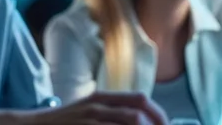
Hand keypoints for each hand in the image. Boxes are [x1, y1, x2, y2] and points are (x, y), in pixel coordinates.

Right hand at [0, 92, 168, 124]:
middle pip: (138, 114)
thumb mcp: (87, 111)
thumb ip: (111, 113)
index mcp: (102, 98)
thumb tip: (139, 118)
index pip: (140, 100)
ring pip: (129, 123)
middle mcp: (97, 107)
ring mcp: (88, 121)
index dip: (159, 114)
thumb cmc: (62, 123)